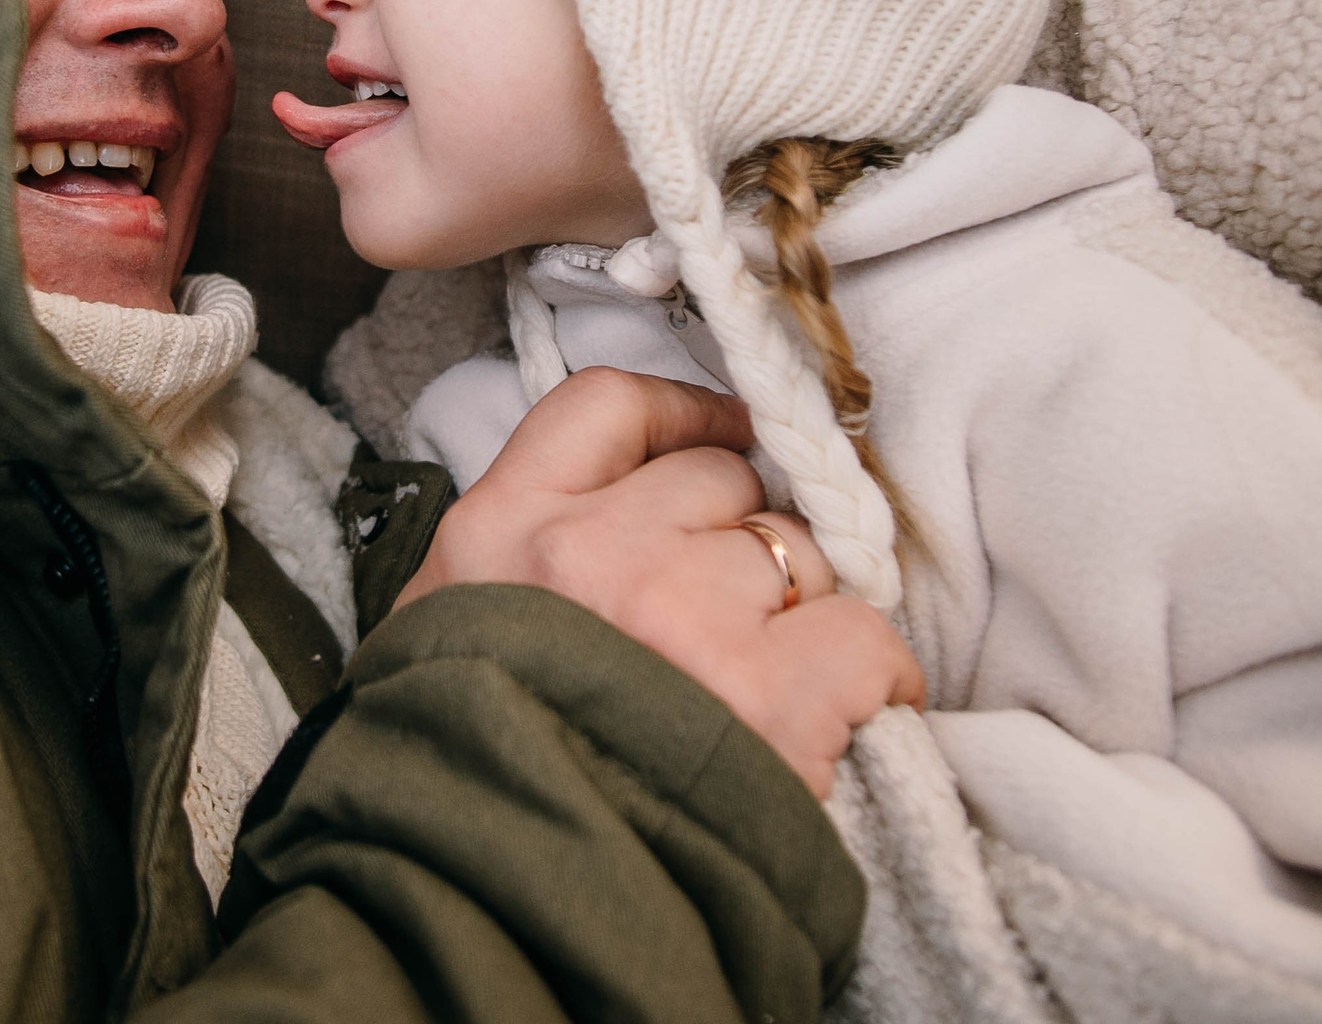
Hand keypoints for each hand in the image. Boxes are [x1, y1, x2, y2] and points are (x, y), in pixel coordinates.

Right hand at [399, 367, 925, 794]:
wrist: (505, 915)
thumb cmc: (478, 777)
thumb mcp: (451, 636)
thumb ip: (524, 554)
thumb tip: (637, 497)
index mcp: (493, 534)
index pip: (605, 406)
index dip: (684, 415)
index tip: (722, 439)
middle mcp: (586, 554)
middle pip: (722, 478)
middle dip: (742, 537)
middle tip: (733, 618)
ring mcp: (680, 616)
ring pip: (799, 551)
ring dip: (801, 610)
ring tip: (766, 688)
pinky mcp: (769, 694)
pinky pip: (864, 634)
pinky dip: (870, 678)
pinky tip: (834, 719)